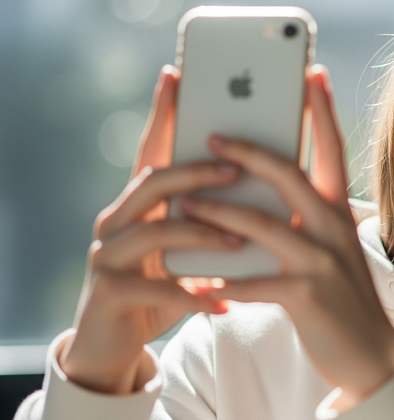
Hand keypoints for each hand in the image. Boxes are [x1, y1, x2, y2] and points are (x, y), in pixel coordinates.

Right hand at [60, 66, 239, 393]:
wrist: (113, 344)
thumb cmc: (159, 284)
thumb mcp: (182, 245)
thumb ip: (206, 215)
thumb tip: (260, 180)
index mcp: (138, 203)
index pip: (153, 150)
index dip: (163, 114)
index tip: (176, 75)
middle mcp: (117, 220)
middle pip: (154, 181)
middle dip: (196, 172)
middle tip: (235, 168)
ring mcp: (108, 257)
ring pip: (153, 231)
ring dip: (199, 232)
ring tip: (237, 241)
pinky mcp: (110, 295)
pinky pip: (155, 290)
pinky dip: (192, 293)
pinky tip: (222, 301)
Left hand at [180, 65, 393, 409]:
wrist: (373, 356)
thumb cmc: (344, 296)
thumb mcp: (334, 248)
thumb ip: (308, 218)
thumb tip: (268, 188)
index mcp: (339, 213)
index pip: (332, 150)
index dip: (322, 110)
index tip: (312, 72)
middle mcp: (333, 228)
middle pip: (290, 174)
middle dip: (248, 151)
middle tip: (212, 135)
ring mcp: (322, 261)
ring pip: (262, 223)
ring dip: (218, 211)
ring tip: (184, 201)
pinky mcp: (306, 295)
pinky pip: (253, 282)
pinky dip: (222, 281)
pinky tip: (197, 281)